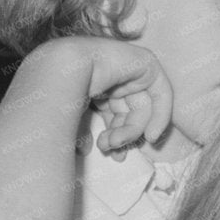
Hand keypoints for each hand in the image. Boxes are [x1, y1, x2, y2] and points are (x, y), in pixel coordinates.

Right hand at [60, 37, 173, 155]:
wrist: (62, 67)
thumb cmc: (58, 91)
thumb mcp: (70, 117)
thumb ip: (81, 130)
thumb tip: (85, 149)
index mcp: (94, 83)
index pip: (114, 114)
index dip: (116, 136)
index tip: (115, 155)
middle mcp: (114, 76)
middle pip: (130, 113)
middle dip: (124, 136)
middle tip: (116, 153)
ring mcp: (130, 68)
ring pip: (143, 107)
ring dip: (132, 131)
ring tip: (117, 142)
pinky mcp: (146, 63)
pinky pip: (162, 93)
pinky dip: (161, 116)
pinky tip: (151, 135)